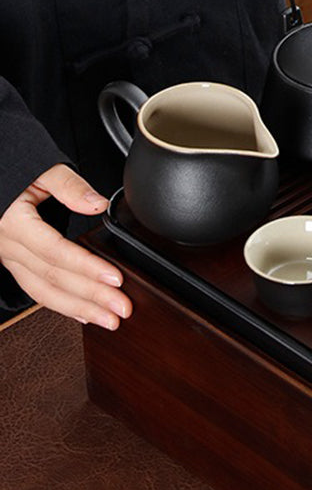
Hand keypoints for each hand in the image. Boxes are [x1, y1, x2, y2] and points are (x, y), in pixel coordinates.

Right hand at [0, 164, 130, 328]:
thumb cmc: (16, 172)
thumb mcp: (43, 170)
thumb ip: (70, 186)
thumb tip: (97, 204)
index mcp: (15, 224)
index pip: (56, 252)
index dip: (86, 267)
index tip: (115, 278)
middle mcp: (9, 247)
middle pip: (53, 278)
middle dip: (90, 296)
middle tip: (121, 308)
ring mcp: (11, 259)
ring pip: (44, 292)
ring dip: (79, 309)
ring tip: (109, 320)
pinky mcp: (16, 265)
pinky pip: (38, 291)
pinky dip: (63, 306)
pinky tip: (85, 314)